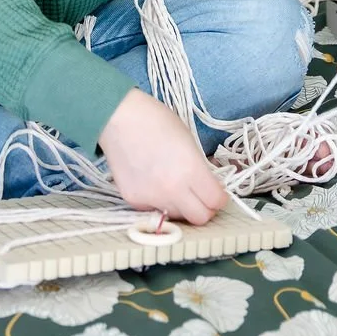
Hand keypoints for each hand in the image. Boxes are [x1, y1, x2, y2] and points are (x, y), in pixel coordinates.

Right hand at [97, 88, 227, 224]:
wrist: (117, 117)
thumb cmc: (156, 120)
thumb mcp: (188, 140)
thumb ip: (200, 168)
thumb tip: (208, 185)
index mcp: (191, 170)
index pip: (216, 201)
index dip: (219, 196)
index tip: (216, 191)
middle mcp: (172, 190)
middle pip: (200, 218)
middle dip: (204, 208)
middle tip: (199, 195)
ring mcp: (152, 198)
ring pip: (177, 216)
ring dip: (181, 205)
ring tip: (172, 185)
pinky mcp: (134, 201)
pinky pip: (154, 210)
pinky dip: (158, 201)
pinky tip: (151, 181)